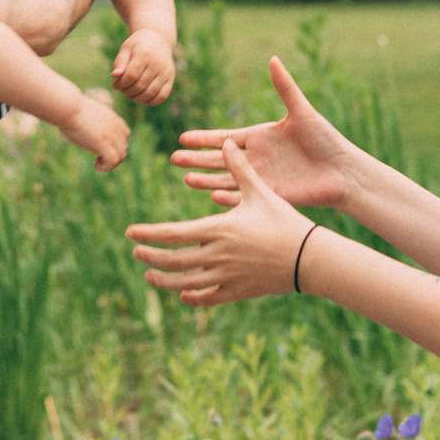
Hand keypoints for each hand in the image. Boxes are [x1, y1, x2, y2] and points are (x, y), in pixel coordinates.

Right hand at [71, 99, 132, 172]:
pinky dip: (106, 167)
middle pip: (123, 147)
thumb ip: (90, 120)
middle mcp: (115, 126)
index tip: (101, 148)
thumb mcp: (85, 112)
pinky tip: (95, 166)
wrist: (67, 108)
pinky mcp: (103, 143)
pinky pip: (113, 160)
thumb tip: (78, 124)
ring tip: (97, 164)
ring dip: (110, 163)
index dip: (115, 145)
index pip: (125, 135)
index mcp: (111, 117)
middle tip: (98, 159)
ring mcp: (110, 135)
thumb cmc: (68, 110)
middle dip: (112, 156)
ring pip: (120, 156)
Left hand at [110, 31, 175, 104]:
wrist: (158, 40)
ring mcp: (166, 72)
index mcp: (145, 54)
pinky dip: (150, 101)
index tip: (114, 85)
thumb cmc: (138, 46)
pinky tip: (141, 97)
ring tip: (129, 94)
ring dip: (137, 98)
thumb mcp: (126, 49)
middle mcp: (158, 64)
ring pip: (150, 93)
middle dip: (127, 92)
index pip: (131, 76)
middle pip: (140, 86)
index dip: (121, 84)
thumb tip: (115, 76)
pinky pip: (162, 96)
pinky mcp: (171, 79)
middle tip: (122, 90)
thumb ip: (120, 62)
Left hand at [128, 130, 310, 300]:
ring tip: (149, 277)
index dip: (148, 234)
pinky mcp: (238, 291)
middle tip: (136, 253)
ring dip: (163, 281)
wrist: (309, 257)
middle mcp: (218, 255)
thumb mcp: (261, 192)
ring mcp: (227, 276)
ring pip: (185, 284)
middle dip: (151, 258)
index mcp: (219, 229)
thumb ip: (240, 169)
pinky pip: (208, 297)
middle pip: (173, 261)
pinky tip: (184, 295)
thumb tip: (226, 142)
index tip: (130, 233)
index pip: (172, 234)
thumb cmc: (284, 220)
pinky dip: (192, 298)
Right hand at [169, 55, 352, 214]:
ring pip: (227, 180)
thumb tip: (273, 58)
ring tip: (186, 179)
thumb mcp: (302, 111)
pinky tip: (213, 196)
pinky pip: (245, 196)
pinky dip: (230, 197)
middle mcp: (256, 159)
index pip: (224, 138)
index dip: (203, 138)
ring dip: (206, 180)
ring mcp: (261, 179)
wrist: (343, 170)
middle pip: (219, 159)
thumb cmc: (326, 139)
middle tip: (174, 158)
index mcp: (259, 137)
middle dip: (196, 159)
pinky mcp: (271, 196)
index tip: (183, 136)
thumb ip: (285, 87)